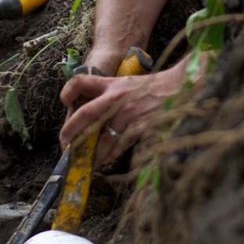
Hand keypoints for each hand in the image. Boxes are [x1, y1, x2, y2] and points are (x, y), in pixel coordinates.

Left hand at [59, 57, 188, 166]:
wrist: (179, 86)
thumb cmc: (153, 86)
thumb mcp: (128, 83)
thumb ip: (110, 93)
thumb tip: (90, 114)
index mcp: (111, 84)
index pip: (81, 82)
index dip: (68, 91)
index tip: (64, 102)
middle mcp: (115, 98)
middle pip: (84, 115)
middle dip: (70, 132)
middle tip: (66, 145)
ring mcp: (127, 114)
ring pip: (101, 138)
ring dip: (91, 153)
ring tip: (86, 162)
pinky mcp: (139, 127)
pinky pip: (119, 146)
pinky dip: (110, 155)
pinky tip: (106, 161)